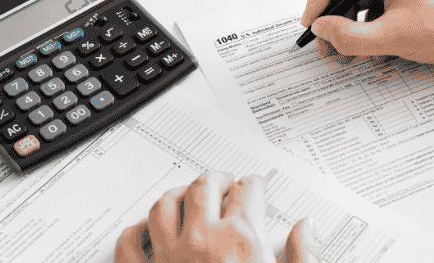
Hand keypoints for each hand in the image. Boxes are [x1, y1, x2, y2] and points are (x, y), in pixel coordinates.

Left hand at [114, 171, 319, 262]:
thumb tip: (305, 230)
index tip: (257, 187)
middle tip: (225, 182)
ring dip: (177, 193)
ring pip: (164, 205)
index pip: (250, 190)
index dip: (256, 184)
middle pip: (205, 186)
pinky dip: (134, 231)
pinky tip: (144, 229)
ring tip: (187, 193)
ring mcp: (168, 258)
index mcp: (243, 241)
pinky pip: (128, 243)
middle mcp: (202, 241)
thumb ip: (304, 258)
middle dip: (218, 179)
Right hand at [301, 0, 433, 64]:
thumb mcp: (394, 35)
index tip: (314, 21)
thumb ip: (351, 36)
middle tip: (326, 42)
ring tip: (344, 51)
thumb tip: (322, 29)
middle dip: (331, 15)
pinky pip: (372, 5)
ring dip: (345, 25)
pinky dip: (363, 27)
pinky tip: (364, 49)